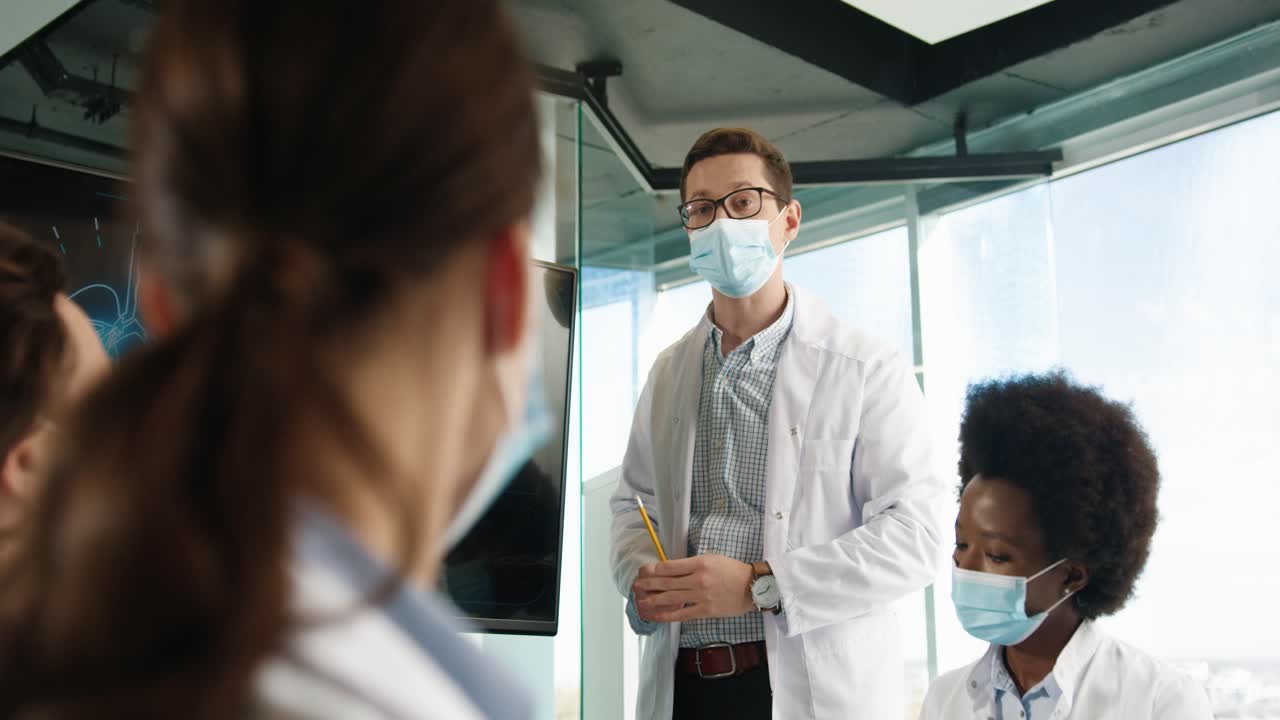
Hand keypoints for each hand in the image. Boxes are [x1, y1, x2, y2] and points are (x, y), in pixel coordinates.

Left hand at [632, 554, 754, 622]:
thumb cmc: (732, 570)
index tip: (643, 571)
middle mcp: (698, 579)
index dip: (652, 570)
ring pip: (670, 599)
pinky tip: (656, 615)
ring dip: (652, 600)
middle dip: (647, 584)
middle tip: (635, 586)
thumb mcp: (711, 559)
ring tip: (640, 602)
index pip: (668, 567)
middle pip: (665, 582)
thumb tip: (670, 570)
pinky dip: (667, 615)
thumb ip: (691, 564)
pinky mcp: (706, 610)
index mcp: (699, 563)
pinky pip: (682, 614)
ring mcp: (701, 596)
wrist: (753, 587)